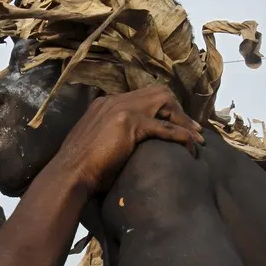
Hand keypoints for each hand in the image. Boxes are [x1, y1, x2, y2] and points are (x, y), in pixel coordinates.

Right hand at [54, 85, 203, 195]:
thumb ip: (110, 134)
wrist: (70, 173)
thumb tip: (124, 144)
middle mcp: (115, 100)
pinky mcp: (129, 124)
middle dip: (178, 110)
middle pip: (159, 93)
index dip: (164, 109)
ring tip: (196, 137)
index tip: (176, 124)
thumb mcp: (95, 141)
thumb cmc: (81, 166)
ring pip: (165, 103)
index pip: (143, 96)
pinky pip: (164, 127)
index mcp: (106, 103)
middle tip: (193, 129)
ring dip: (183, 119)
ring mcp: (122, 109)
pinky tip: (190, 145)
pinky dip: (181, 135)